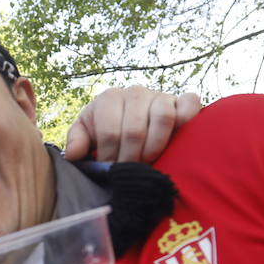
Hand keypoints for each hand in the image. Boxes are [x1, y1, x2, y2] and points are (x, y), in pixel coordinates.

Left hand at [64, 86, 201, 163]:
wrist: (130, 117)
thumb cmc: (105, 127)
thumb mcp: (86, 132)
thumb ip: (77, 141)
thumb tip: (73, 155)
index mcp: (109, 98)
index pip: (109, 132)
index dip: (110, 157)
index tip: (110, 170)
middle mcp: (135, 92)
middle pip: (135, 130)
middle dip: (130, 157)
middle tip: (129, 171)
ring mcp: (160, 95)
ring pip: (163, 118)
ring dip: (155, 147)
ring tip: (148, 162)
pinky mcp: (182, 100)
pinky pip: (190, 104)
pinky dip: (188, 119)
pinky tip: (179, 137)